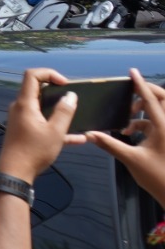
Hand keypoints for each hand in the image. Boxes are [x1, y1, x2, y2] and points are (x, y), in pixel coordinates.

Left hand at [0, 66, 83, 180]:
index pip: (32, 75)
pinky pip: (42, 123)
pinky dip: (56, 127)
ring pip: (41, 108)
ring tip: (76, 116)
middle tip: (72, 99)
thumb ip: (64, 112)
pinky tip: (77, 138)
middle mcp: (20, 108)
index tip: (65, 84)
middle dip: (56, 91)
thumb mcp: (55, 132)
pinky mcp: (24, 131)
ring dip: (58, 110)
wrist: (15, 173)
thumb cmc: (34, 151)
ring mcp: (21, 119)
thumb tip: (71, 96)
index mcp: (25, 103)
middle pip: (36, 90)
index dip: (49, 73)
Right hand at [87, 69, 164, 207]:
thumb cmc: (157, 176)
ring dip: (145, 108)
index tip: (132, 72)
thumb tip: (89, 134)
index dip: (140, 84)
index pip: (151, 100)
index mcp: (163, 127)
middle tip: (130, 95)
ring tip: (128, 117)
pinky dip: (145, 122)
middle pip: (163, 100)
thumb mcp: (131, 159)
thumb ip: (110, 144)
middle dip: (147, 93)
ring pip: (161, 110)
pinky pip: (159, 122)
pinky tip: (130, 131)